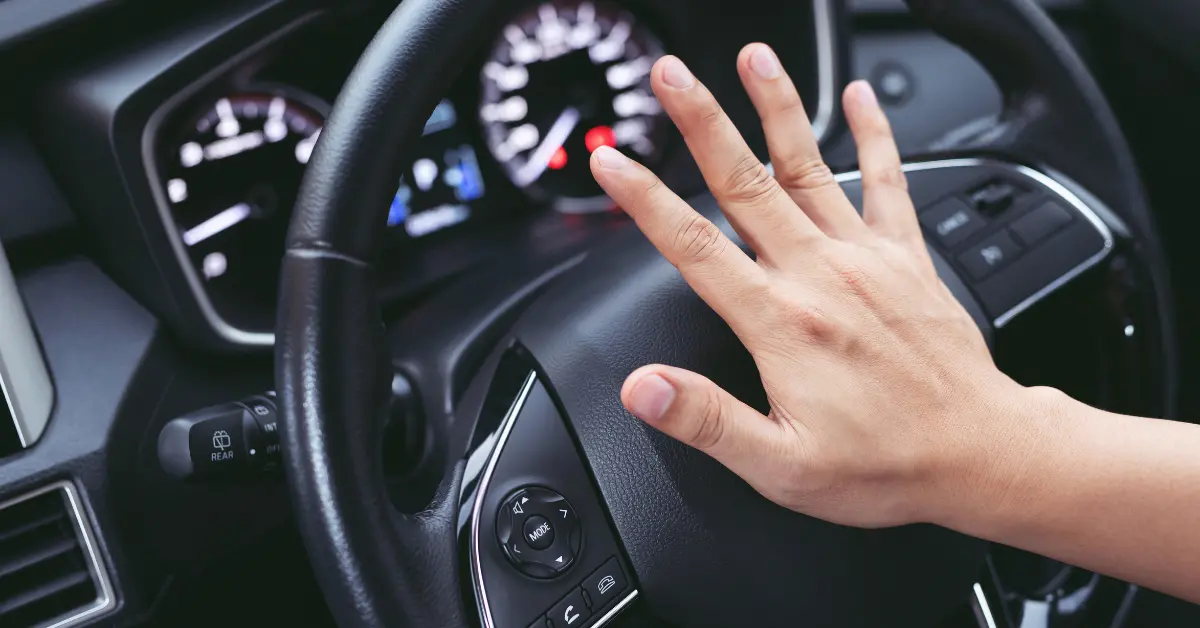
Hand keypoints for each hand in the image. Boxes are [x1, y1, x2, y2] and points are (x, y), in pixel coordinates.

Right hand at [589, 44, 1033, 528]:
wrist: (982, 452)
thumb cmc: (885, 464)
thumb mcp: (781, 465)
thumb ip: (706, 419)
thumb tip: (642, 388)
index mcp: (781, 322)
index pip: (693, 246)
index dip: (644, 200)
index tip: (611, 163)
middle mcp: (821, 275)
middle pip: (744, 183)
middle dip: (701, 122)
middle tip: (669, 75)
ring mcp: (866, 258)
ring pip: (809, 166)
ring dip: (776, 107)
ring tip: (753, 57)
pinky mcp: (906, 257)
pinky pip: (888, 180)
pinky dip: (875, 134)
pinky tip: (860, 98)